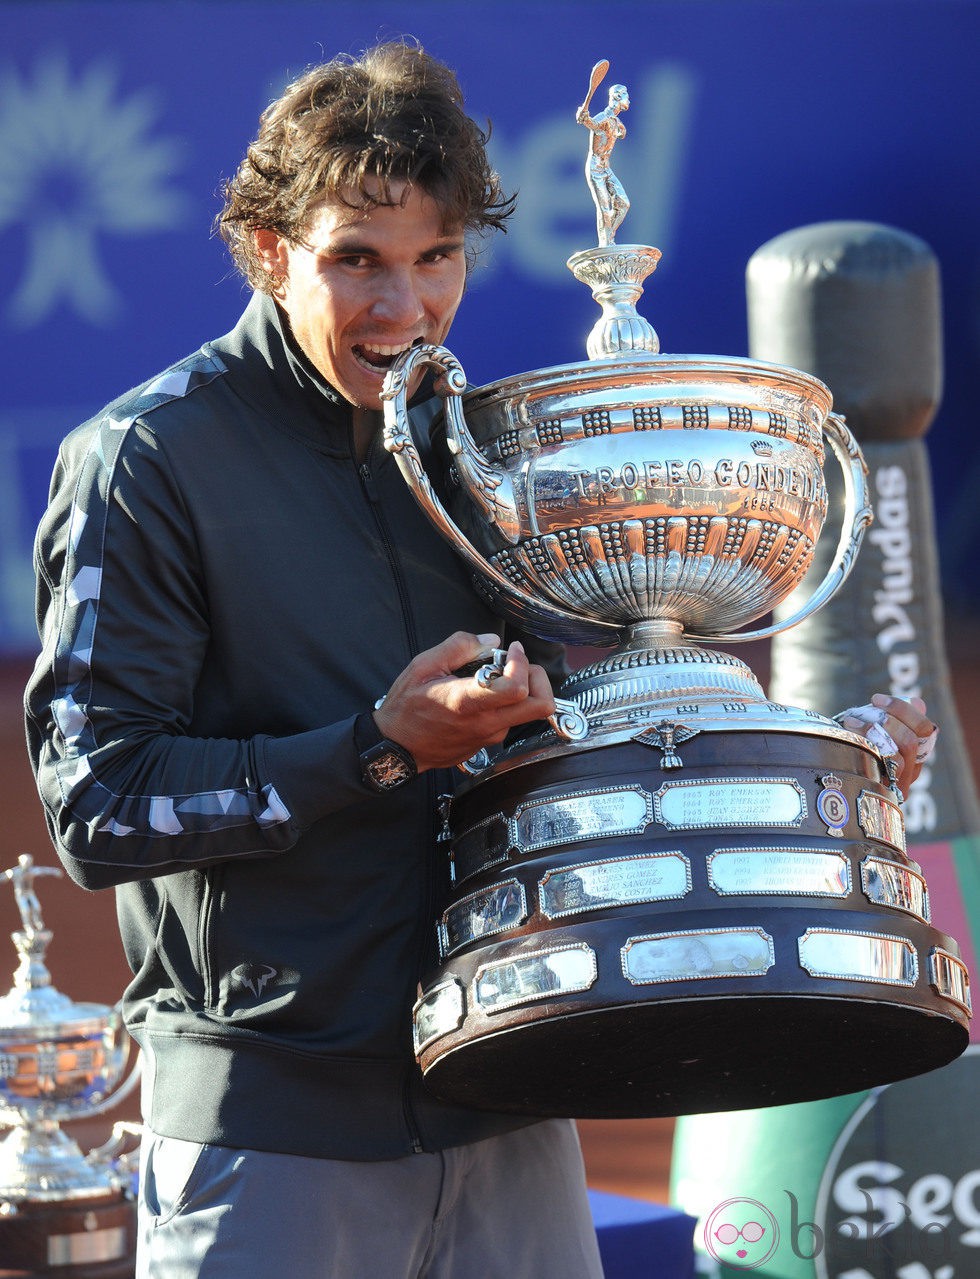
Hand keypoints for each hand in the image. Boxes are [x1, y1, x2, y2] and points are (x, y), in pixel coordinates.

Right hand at [373, 631, 555, 772]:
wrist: (397, 749)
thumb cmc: (406, 707)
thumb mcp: (423, 666)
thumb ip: (459, 647)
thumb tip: (490, 640)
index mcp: (467, 701)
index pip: (517, 687)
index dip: (522, 663)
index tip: (511, 650)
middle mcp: (485, 723)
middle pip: (541, 705)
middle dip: (537, 678)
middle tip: (517, 665)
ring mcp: (489, 736)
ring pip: (526, 712)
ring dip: (519, 690)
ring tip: (492, 678)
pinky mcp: (488, 743)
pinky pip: (509, 721)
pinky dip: (505, 703)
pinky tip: (482, 696)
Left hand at [836, 694, 937, 798]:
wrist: (834, 771)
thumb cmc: (857, 744)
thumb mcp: (876, 727)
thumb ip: (895, 716)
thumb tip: (917, 703)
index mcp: (917, 752)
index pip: (925, 730)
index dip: (903, 710)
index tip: (877, 699)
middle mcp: (912, 771)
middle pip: (911, 742)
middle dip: (889, 719)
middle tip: (866, 709)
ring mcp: (898, 785)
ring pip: (897, 756)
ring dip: (873, 731)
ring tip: (851, 720)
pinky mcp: (881, 793)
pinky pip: (879, 766)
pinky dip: (864, 743)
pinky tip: (849, 733)